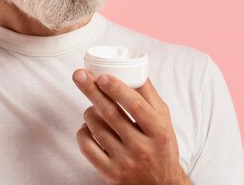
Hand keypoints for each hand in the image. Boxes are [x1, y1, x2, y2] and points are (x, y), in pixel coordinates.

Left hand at [73, 70, 189, 184]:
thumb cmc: (160, 146)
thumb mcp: (163, 121)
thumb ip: (149, 96)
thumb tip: (134, 69)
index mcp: (158, 132)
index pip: (136, 106)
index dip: (117, 89)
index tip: (102, 76)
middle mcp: (142, 148)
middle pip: (111, 114)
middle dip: (92, 91)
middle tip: (79, 75)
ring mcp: (125, 162)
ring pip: (96, 128)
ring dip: (89, 112)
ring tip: (92, 107)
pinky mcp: (110, 173)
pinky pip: (87, 146)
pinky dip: (82, 132)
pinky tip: (88, 128)